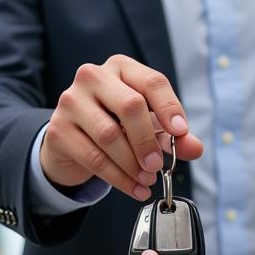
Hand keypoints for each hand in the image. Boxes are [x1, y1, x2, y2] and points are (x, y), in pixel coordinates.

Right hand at [40, 54, 203, 200]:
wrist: (70, 140)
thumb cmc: (114, 124)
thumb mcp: (147, 126)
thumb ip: (172, 136)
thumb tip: (195, 148)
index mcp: (121, 67)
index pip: (151, 81)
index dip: (169, 107)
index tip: (181, 132)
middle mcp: (93, 76)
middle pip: (130, 105)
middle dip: (148, 140)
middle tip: (158, 165)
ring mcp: (71, 101)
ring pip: (109, 135)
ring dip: (133, 164)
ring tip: (146, 179)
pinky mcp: (58, 129)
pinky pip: (93, 157)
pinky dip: (118, 178)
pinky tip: (133, 187)